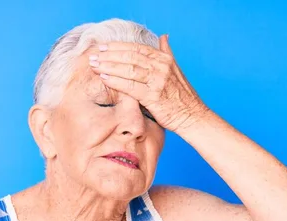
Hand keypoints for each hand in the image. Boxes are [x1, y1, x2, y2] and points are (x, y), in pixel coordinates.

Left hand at [89, 34, 208, 132]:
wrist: (192, 116)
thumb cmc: (182, 96)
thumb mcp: (176, 70)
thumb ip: (167, 52)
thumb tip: (164, 36)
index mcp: (164, 59)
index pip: (137, 48)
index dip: (118, 46)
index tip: (103, 47)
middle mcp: (161, 67)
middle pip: (130, 56)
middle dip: (109, 55)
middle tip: (94, 56)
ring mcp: (158, 80)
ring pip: (128, 69)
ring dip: (109, 66)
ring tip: (94, 65)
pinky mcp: (153, 96)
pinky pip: (130, 86)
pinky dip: (115, 81)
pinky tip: (104, 78)